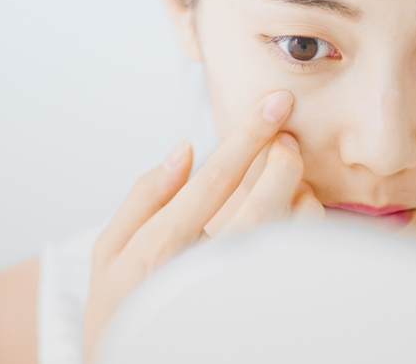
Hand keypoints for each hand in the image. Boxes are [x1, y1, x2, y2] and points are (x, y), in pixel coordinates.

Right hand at [81, 90, 323, 362]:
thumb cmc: (122, 312)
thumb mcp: (109, 254)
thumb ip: (144, 197)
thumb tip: (185, 150)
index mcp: (162, 249)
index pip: (217, 178)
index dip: (250, 134)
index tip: (275, 103)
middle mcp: (209, 270)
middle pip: (267, 197)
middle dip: (282, 155)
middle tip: (283, 137)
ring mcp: (245, 289)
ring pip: (295, 225)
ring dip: (297, 190)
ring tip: (281, 182)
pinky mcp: (270, 303)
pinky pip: (305, 254)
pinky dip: (304, 224)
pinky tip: (284, 217)